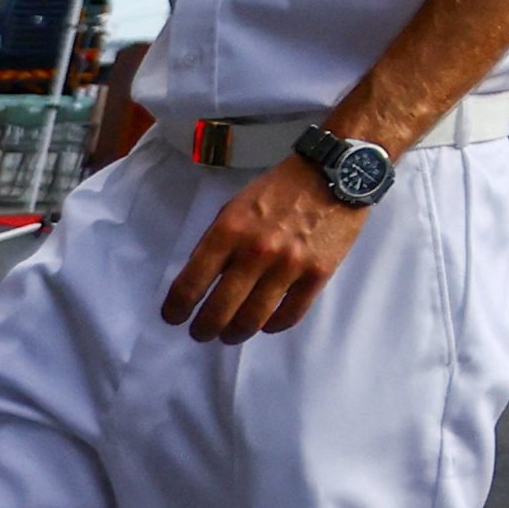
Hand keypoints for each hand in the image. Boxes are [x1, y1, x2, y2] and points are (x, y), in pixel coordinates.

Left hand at [159, 158, 365, 342]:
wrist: (335, 173)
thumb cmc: (279, 189)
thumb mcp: (235, 206)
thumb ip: (215, 241)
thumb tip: (199, 280)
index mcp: (229, 231)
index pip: (190, 284)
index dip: (176, 309)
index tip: (173, 317)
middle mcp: (256, 252)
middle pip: (219, 311)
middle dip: (203, 329)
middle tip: (201, 332)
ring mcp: (290, 265)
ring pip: (252, 319)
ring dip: (235, 334)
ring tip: (231, 334)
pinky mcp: (318, 274)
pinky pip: (290, 315)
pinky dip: (273, 326)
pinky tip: (266, 323)